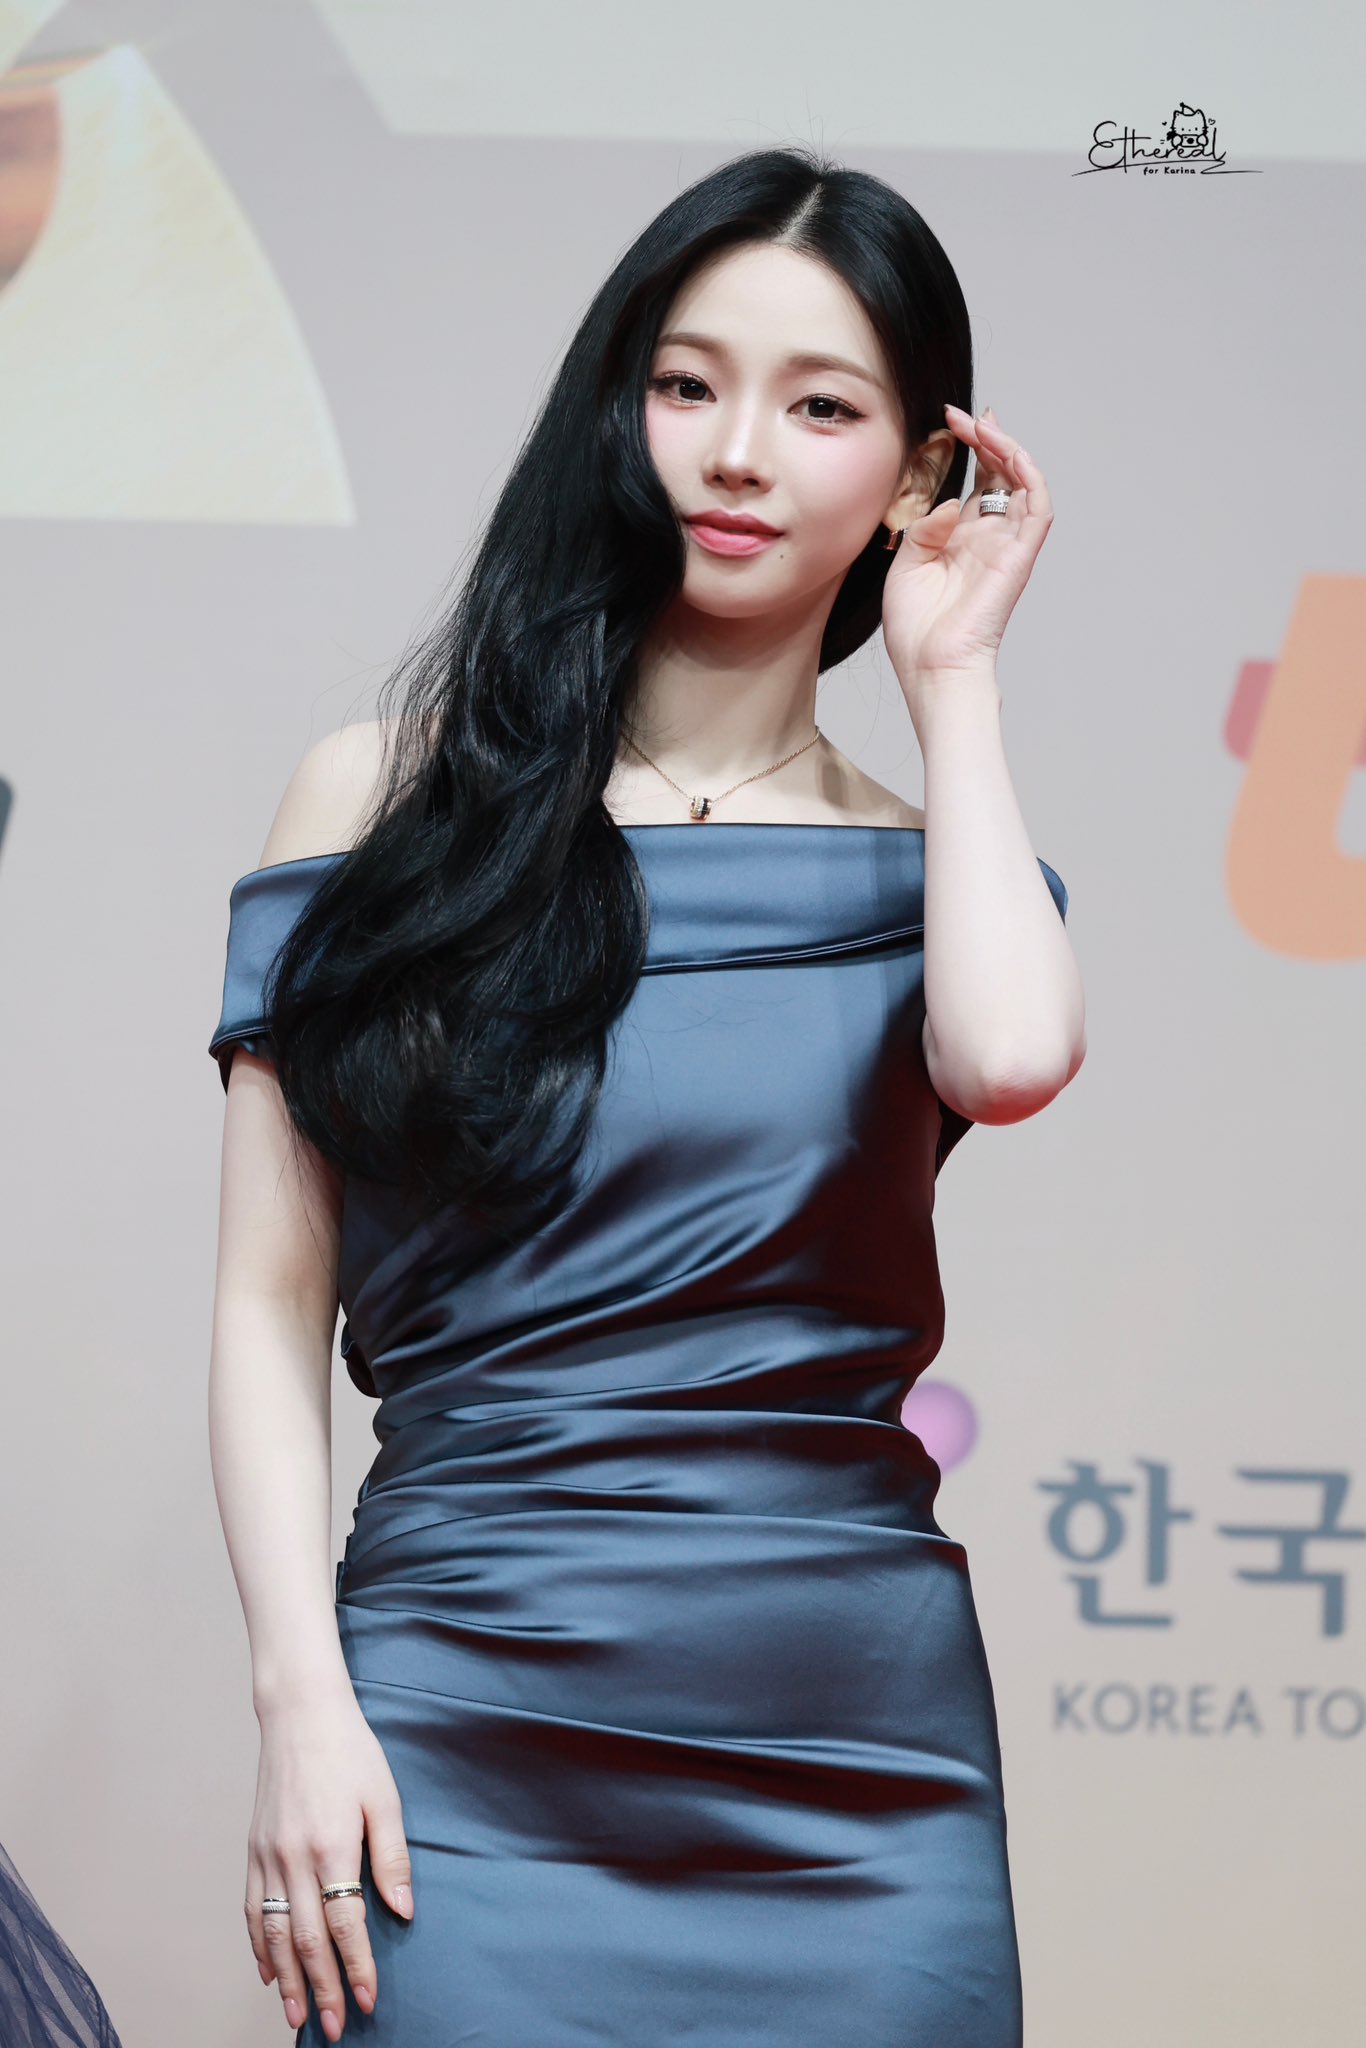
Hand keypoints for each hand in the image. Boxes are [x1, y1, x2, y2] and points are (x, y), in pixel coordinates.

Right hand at [246, 1690, 413, 2038]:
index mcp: (333, 1846)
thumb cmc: (351, 1752)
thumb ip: (393, 1858)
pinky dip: (258, 1946)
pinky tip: (267, 1971)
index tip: (369, 2000)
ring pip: (274, 1934)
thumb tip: (403, 1912)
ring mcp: (268, 1855)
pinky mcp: (252, 1849)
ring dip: (286, 1980)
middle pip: (308, 1940)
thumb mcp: (385, 1798)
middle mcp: (294, 1858)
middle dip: (323, 1989)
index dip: (358, 1968)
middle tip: (336, 2026)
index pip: (346, 1924)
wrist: (300, 1714)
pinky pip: (251, 1909)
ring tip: (297, 2015)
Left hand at [880, 405, 1053, 693]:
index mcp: (962, 541)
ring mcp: (1007, 546)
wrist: (932, 667)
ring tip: (982, 426)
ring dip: (1007, 449)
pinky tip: (1010, 453)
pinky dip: (1030, 477)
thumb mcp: (906, 566)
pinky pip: (1038, 509)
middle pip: (1001, 475)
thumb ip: (924, 528)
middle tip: (962, 415)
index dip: (971, 449)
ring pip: (1023, 483)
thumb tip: (949, 502)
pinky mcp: (1019, 557)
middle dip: (987, 438)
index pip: (977, 483)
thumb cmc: (917, 629)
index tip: (950, 421)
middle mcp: (989, 539)